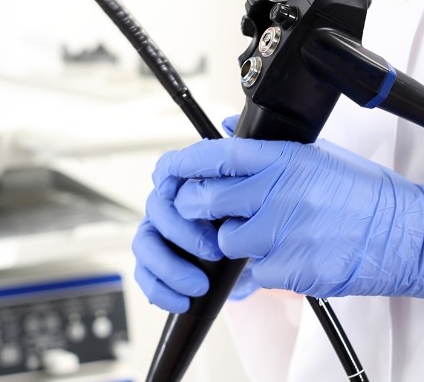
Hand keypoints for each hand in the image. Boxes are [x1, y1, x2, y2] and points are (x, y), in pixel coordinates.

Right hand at [131, 116, 256, 312]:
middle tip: (213, 249)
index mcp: (191, 182)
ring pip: (146, 243)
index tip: (181, 190)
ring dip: (169, 265)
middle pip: (157, 208)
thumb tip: (232, 124)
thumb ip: (245, 155)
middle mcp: (171, 206)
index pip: (168, 169)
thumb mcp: (265, 182)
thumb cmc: (264, 215)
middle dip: (182, 231)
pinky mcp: (162, 269)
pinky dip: (161, 289)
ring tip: (200, 283)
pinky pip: (147, 276)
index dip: (170, 176)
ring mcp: (163, 237)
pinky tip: (183, 299)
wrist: (278, 256)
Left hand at [133, 122, 423, 312]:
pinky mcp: (291, 269)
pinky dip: (258, 272)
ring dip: (231, 245)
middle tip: (208, 213)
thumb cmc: (368, 197)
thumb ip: (270, 148)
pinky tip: (280, 259)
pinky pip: (252, 274)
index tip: (169, 171)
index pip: (217, 154)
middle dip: (197, 210)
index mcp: (286, 160)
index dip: (183, 164)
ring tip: (259, 238)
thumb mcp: (319, 156)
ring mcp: (284, 233)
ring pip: (224, 242)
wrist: (408, 236)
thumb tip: (231, 129)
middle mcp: (281, 193)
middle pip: (205, 200)